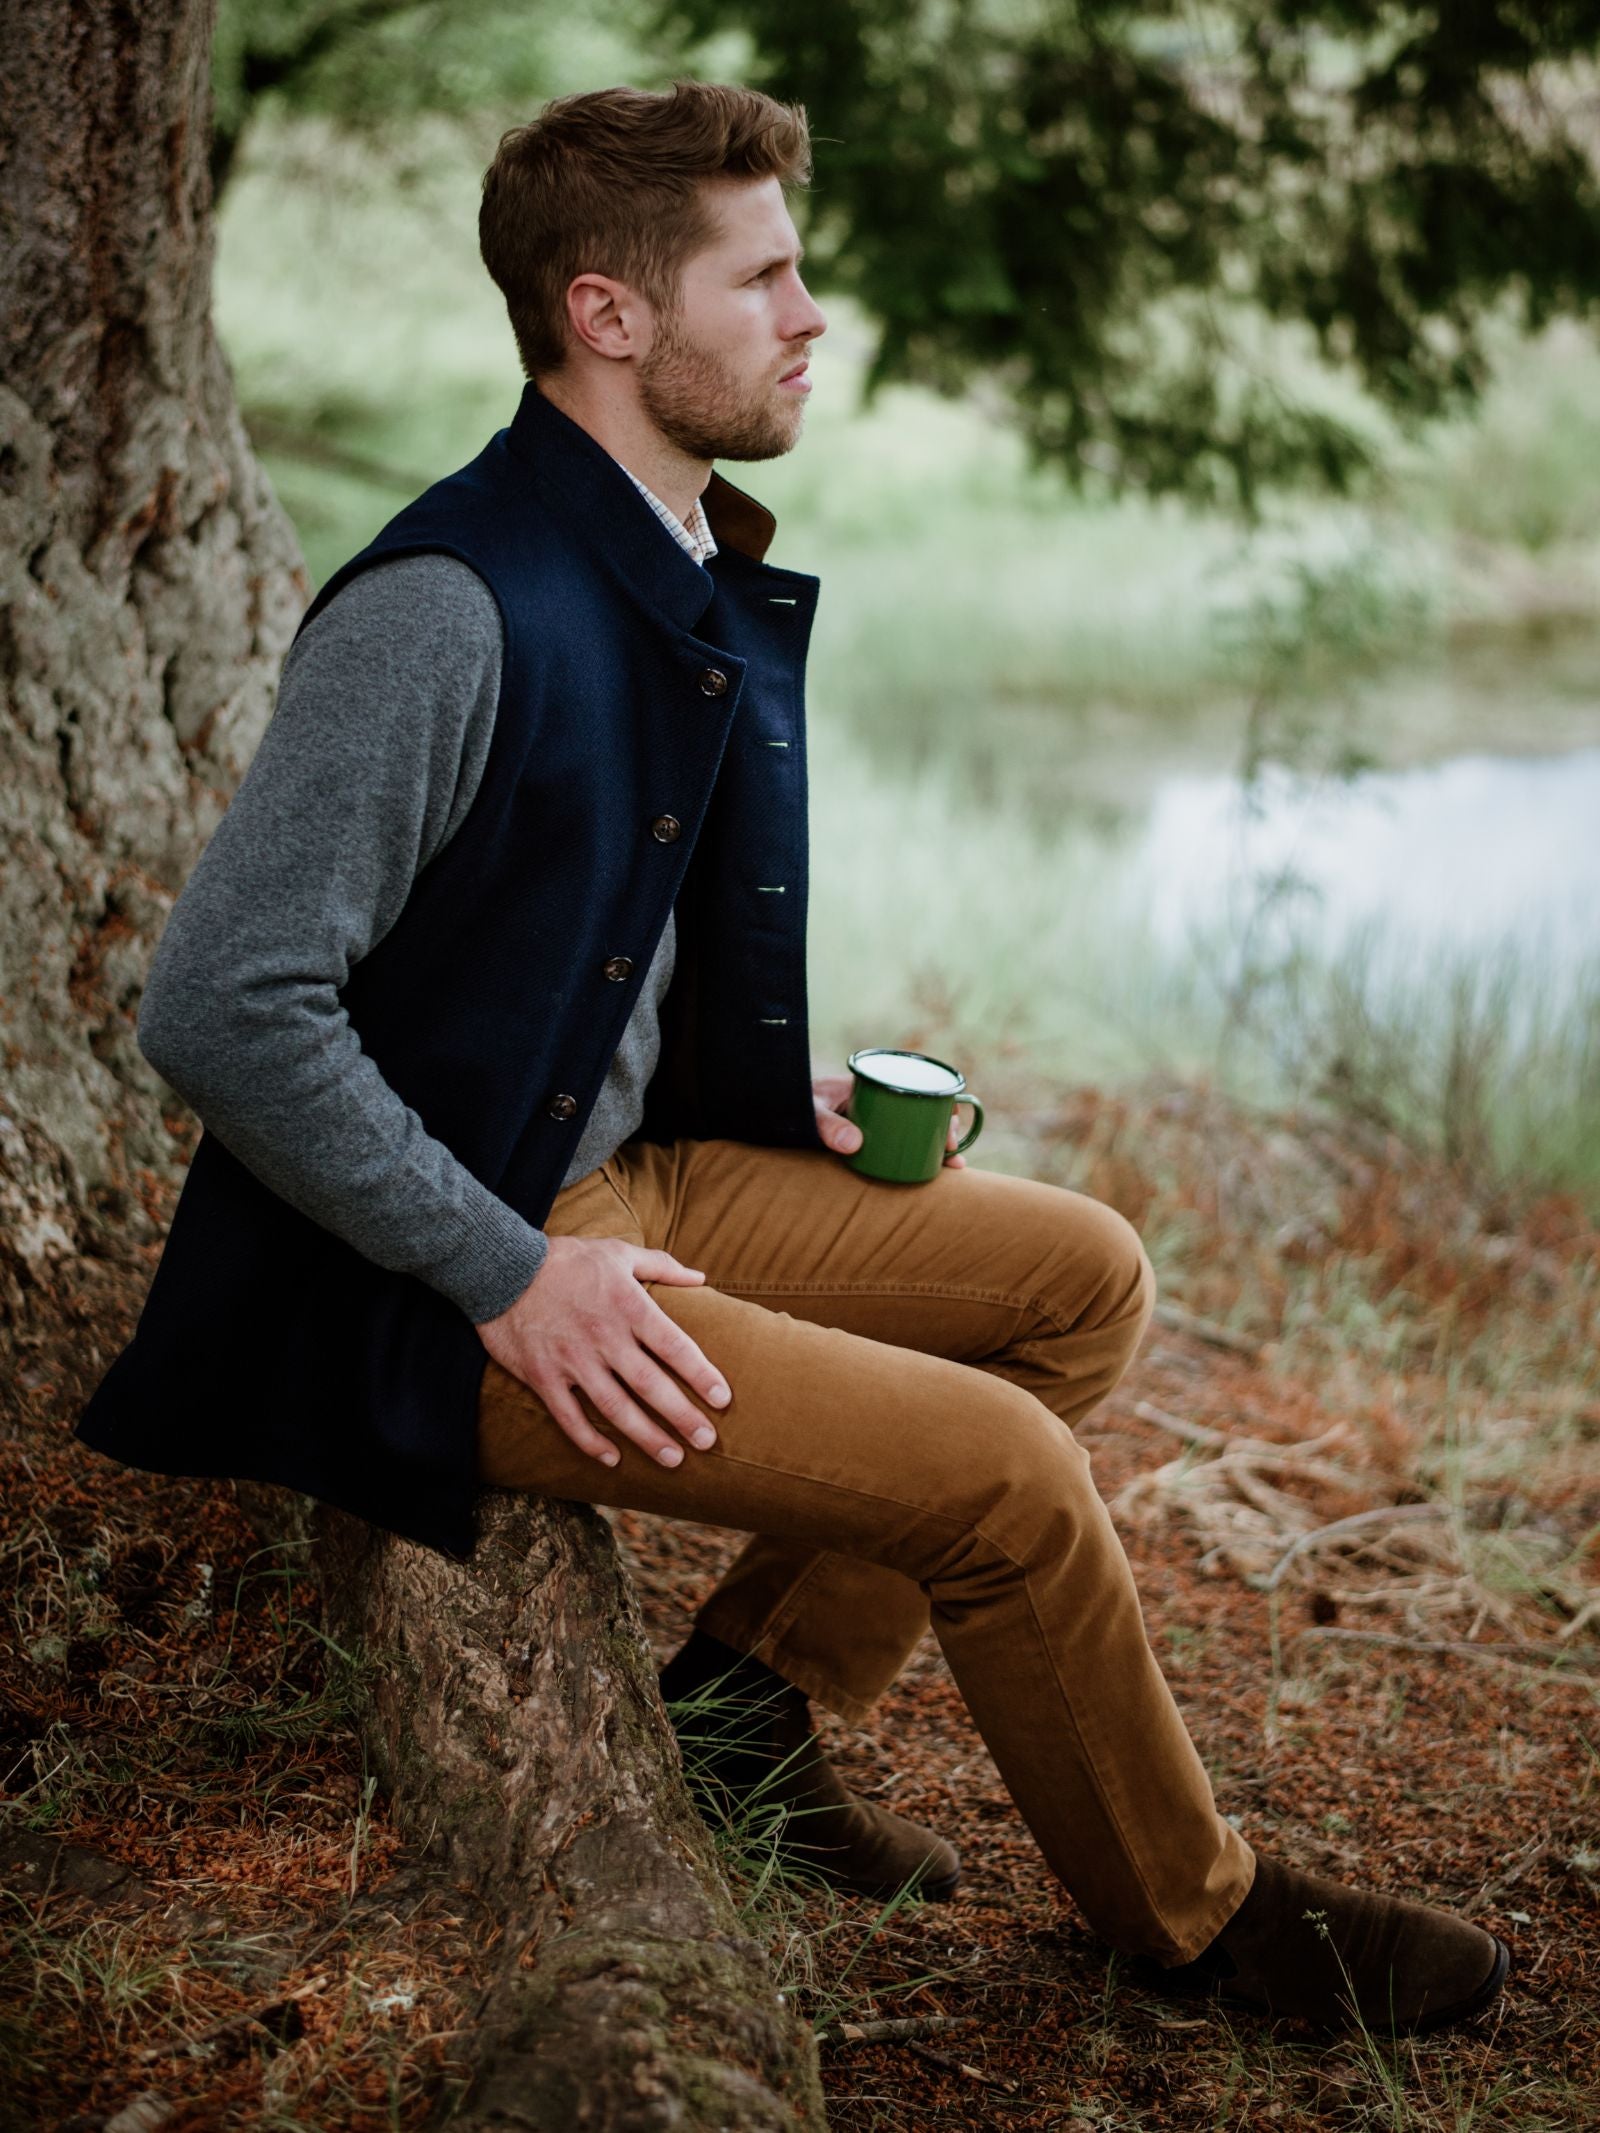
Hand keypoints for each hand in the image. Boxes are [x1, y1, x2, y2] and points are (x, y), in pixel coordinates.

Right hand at [475, 1234, 730, 1469]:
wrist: (501, 1267)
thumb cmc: (566, 1259)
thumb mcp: (617, 1251)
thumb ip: (661, 1266)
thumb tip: (700, 1278)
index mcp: (627, 1305)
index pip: (674, 1346)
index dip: (701, 1374)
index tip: (723, 1398)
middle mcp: (604, 1337)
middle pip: (650, 1385)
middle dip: (682, 1416)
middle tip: (707, 1441)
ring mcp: (572, 1360)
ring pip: (615, 1408)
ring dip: (645, 1436)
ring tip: (673, 1458)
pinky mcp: (543, 1377)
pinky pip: (569, 1417)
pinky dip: (590, 1442)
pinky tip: (613, 1459)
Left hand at [810, 1074, 966, 1168]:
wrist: (777, 1104)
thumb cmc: (795, 1101)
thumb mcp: (812, 1110)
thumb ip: (828, 1125)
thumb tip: (855, 1144)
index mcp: (874, 1083)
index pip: (920, 1088)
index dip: (943, 1108)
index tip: (952, 1129)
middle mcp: (881, 1099)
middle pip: (925, 1111)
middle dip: (947, 1130)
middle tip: (953, 1152)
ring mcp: (877, 1118)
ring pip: (917, 1128)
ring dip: (937, 1144)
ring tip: (953, 1164)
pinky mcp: (868, 1135)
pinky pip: (900, 1141)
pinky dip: (919, 1152)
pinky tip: (934, 1168)